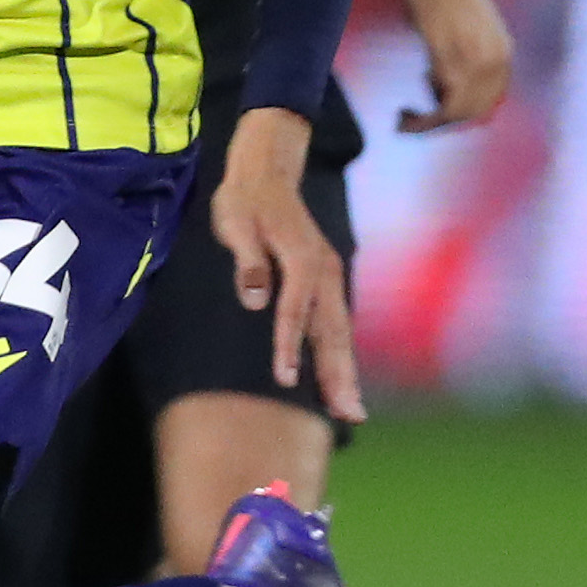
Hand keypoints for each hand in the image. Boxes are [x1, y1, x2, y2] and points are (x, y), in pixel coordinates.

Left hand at [207, 104, 364, 423]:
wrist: (267, 172)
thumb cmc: (246, 200)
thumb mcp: (235, 222)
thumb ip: (247, 261)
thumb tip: (256, 299)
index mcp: (302, 259)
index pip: (295, 311)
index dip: (289, 346)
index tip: (285, 380)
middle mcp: (324, 270)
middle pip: (332, 330)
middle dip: (340, 374)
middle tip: (349, 414)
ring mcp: (330, 276)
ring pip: (340, 331)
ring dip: (346, 371)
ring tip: (351, 410)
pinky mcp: (327, 280)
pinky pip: (337, 323)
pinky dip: (341, 354)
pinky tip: (341, 380)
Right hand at [394, 0, 512, 130]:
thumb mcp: (474, 28)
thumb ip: (473, 59)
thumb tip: (452, 91)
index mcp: (504, 53)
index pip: (489, 104)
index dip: (461, 116)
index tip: (435, 116)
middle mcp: (495, 61)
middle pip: (473, 114)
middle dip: (441, 125)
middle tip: (413, 122)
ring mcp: (474, 61)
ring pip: (457, 115)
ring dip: (427, 126)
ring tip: (405, 118)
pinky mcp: (449, 60)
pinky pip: (442, 107)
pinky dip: (421, 120)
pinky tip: (404, 115)